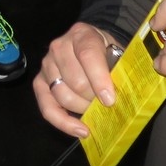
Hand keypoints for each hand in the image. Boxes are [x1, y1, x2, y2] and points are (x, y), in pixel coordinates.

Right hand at [33, 22, 119, 138]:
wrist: (90, 44)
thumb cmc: (107, 52)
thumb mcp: (118, 52)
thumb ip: (120, 70)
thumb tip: (125, 97)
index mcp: (82, 34)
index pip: (88, 55)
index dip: (99, 79)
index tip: (110, 100)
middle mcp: (59, 46)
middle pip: (75, 81)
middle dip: (93, 98)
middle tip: (108, 106)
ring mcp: (46, 64)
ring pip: (62, 95)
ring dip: (82, 108)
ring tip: (96, 111)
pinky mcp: (39, 82)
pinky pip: (47, 107)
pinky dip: (64, 123)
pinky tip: (81, 130)